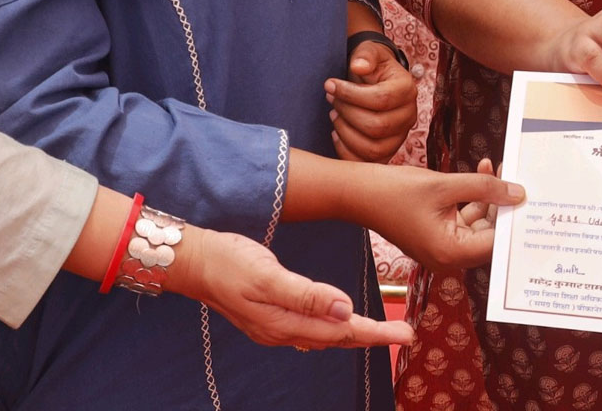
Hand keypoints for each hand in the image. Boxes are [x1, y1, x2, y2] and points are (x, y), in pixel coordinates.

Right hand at [176, 227, 414, 349]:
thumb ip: (306, 295)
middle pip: (338, 337)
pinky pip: (310, 329)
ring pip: (325, 336)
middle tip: (405, 335)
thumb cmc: (230, 263)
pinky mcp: (271, 316)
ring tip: (382, 331)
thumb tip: (346, 310)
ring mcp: (276, 327)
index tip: (405, 336)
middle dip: (372, 336)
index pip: (342, 331)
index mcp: (286, 323)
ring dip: (354, 334)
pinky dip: (331, 328)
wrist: (196, 263)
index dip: (376, 333)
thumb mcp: (267, 274)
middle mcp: (283, 331)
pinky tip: (338, 324)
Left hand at [325, 40, 416, 162]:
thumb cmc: (372, 65)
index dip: (351, 94)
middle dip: (347, 113)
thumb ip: (365, 56)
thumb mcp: (370, 52)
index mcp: (407, 89)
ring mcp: (400, 136)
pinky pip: (368, 163)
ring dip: (346, 133)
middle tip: (332, 100)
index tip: (330, 85)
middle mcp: (409, 115)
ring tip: (334, 115)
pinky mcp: (388, 150)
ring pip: (373, 148)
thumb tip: (358, 66)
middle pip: (377, 126)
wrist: (377, 78)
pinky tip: (336, 134)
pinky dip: (348, 153)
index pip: (381, 99)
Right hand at [365, 162, 524, 271]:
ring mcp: (442, 247)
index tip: (531, 198)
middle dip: (503, 204)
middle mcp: (448, 258)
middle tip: (516, 175)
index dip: (514, 219)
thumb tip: (518, 193)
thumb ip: (483, 188)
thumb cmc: (395, 192)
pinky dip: (473, 198)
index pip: (496, 242)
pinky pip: (463, 219)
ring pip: (478, 223)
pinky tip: (480, 172)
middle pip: (489, 234)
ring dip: (488, 196)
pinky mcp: (436, 235)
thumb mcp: (444, 185)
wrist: (358, 193)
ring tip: (496, 167)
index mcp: (451, 254)